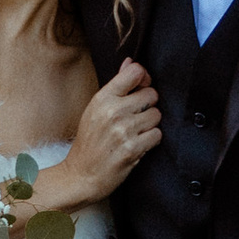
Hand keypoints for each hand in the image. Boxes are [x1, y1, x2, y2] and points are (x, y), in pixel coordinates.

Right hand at [33, 62, 162, 206]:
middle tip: (136, 117)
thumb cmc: (90, 141)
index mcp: (103, 98)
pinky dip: (151, 140)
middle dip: (148, 105)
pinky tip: (138, 144)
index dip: (144, 79)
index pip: (135, 72)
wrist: (81, 175)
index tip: (141, 88)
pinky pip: (157, 135)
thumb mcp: (96, 109)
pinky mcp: (132, 149)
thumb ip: (116, 85)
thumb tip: (131, 63)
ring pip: (157, 115)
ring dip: (150, 124)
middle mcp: (113, 111)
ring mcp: (123, 130)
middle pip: (152, 94)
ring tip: (135, 132)